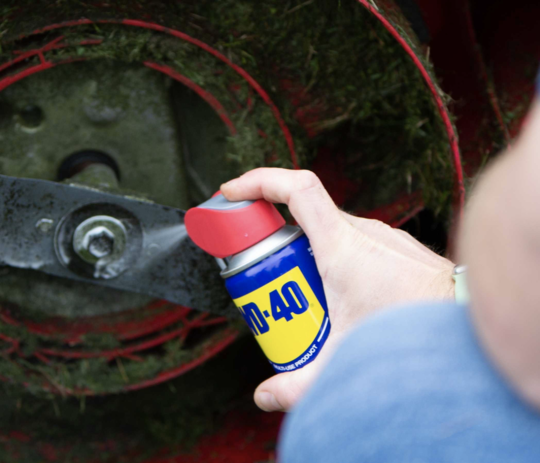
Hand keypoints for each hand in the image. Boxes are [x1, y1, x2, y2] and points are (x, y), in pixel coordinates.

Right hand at [221, 168, 454, 411]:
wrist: (466, 324)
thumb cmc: (408, 330)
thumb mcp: (343, 355)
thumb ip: (301, 382)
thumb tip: (265, 397)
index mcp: (341, 244)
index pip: (295, 189)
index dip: (258, 181)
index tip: (231, 192)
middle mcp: (361, 230)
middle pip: (303, 214)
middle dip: (271, 233)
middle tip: (257, 265)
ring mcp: (380, 235)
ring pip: (328, 229)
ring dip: (304, 249)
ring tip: (298, 288)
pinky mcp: (394, 246)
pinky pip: (352, 239)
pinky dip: (332, 255)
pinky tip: (337, 290)